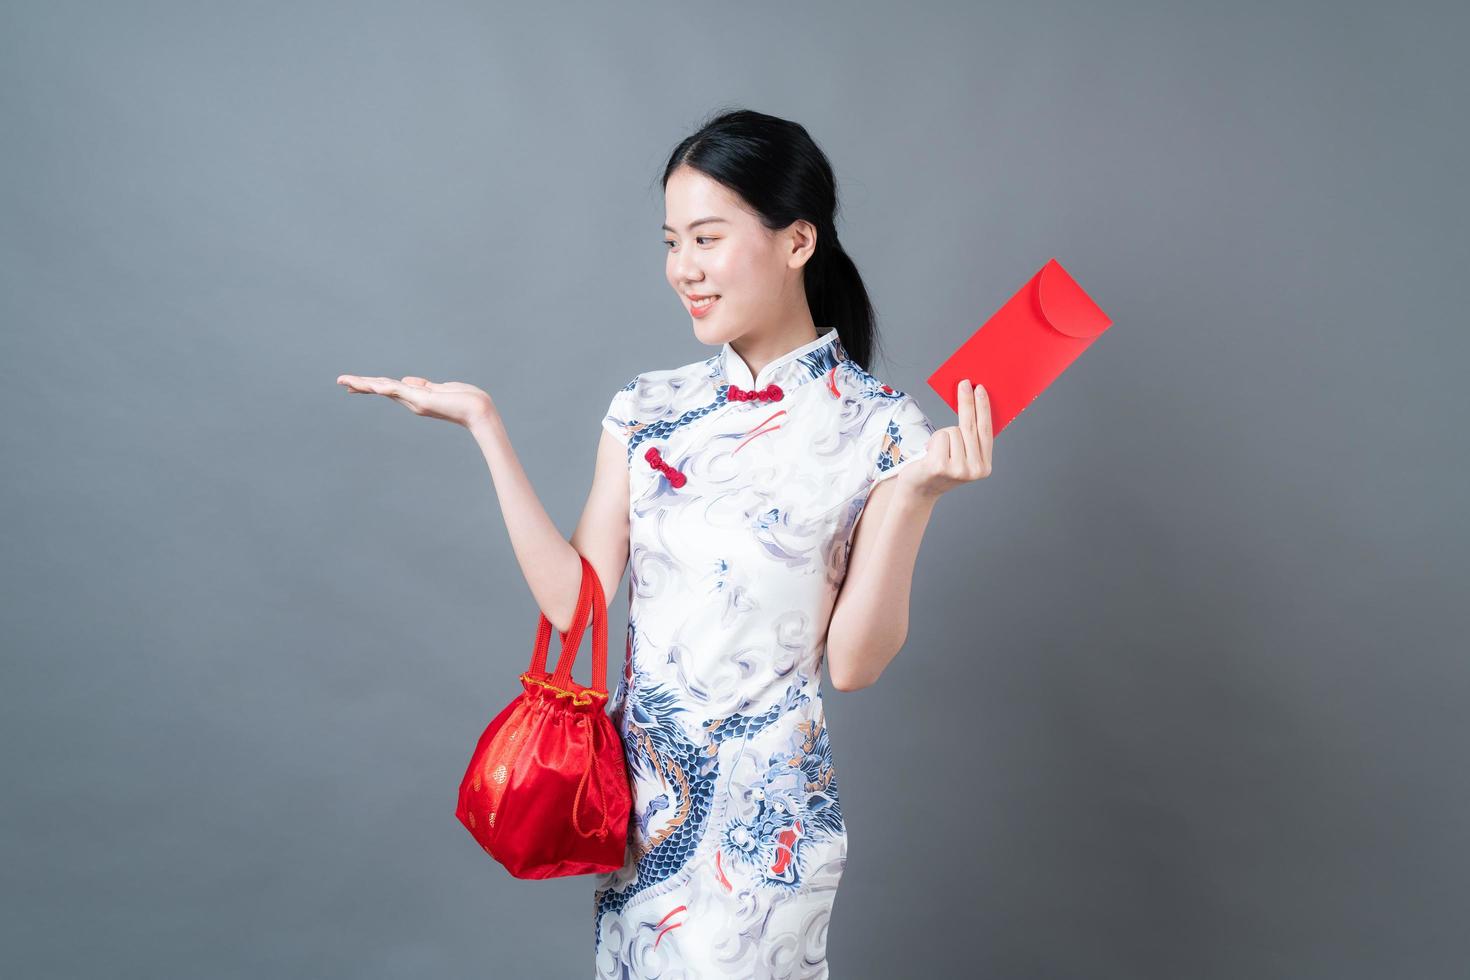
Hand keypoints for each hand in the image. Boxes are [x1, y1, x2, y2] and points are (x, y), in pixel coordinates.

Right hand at [336, 374, 495, 428]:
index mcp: (416, 397)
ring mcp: (416, 401)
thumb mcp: (441, 388)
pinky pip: (400, 391)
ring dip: (366, 384)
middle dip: (361, 384)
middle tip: (340, 381)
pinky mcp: (422, 400)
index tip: (354, 384)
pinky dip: (385, 388)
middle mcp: (412, 401)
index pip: (389, 388)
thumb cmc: (466, 400)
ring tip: (346, 381)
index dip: (371, 385)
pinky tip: (372, 386)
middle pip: (381, 389)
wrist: (479, 411)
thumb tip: (407, 380)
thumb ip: (424, 385)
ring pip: (385, 389)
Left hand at [896, 379, 992, 498]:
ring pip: (952, 431)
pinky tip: (930, 455)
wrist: (919, 490)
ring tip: (937, 451)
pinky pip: (940, 436)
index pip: (986, 431)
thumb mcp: (961, 456)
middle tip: (965, 384)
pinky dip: (933, 441)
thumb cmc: (939, 468)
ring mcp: (959, 470)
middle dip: (968, 402)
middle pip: (970, 427)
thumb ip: (970, 439)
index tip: (980, 389)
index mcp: (984, 466)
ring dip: (942, 436)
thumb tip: (972, 404)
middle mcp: (976, 470)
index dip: (983, 408)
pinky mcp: (941, 467)